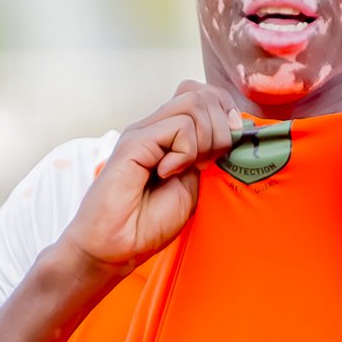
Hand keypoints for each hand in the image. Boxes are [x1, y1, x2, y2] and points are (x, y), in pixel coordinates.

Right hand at [61, 81, 239, 268]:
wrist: (114, 247)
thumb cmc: (146, 223)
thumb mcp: (190, 186)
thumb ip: (205, 156)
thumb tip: (227, 130)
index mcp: (166, 135)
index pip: (201, 94)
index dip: (224, 113)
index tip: (225, 148)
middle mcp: (153, 127)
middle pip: (201, 94)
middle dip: (220, 129)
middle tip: (205, 163)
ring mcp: (142, 132)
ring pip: (194, 104)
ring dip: (205, 139)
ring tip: (187, 168)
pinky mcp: (134, 142)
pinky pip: (179, 127)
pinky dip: (186, 152)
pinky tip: (167, 173)